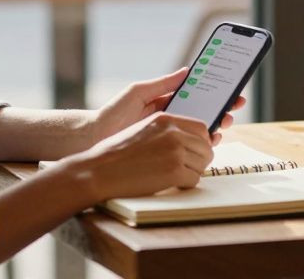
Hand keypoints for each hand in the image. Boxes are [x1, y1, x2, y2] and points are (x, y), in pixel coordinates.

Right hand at [73, 112, 213, 200]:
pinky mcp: (173, 172)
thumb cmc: (116, 153)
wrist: (98, 171)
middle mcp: (173, 132)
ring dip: (194, 171)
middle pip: (206, 146)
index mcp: (166, 119)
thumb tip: (189, 139)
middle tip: (189, 167)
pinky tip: (173, 184)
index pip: (201, 128)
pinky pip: (195, 179)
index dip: (202, 141)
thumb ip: (167, 130)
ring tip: (178, 175)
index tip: (196, 150)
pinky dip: (187, 184)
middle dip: (200, 158)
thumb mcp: (144, 129)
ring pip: (203, 163)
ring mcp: (175, 152)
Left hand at [91, 69, 244, 147]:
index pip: (196, 93)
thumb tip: (188, 70)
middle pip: (204, 110)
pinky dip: (206, 142)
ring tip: (226, 119)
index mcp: (166, 100)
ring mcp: (170, 133)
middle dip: (222, 106)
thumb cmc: (113, 113)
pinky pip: (192, 146)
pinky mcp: (167, 150)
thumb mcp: (138, 91)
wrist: (94, 138)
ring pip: (201, 128)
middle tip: (235, 103)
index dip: (215, 89)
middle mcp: (171, 116)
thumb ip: (163, 83)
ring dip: (218, 123)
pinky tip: (214, 138)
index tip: (231, 84)